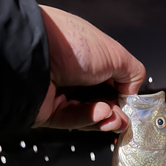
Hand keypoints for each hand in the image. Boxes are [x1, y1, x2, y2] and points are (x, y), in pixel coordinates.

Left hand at [33, 6, 145, 131]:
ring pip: (89, 114)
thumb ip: (132, 72)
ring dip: (106, 118)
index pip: (111, 79)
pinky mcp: (49, 112)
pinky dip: (89, 118)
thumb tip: (133, 91)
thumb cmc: (70, 45)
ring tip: (115, 119)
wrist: (32, 57)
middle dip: (116, 112)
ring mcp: (60, 93)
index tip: (132, 104)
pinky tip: (101, 115)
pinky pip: (74, 120)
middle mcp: (72, 72)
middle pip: (101, 100)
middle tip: (125, 119)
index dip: (123, 93)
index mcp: (87, 54)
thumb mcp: (114, 53)